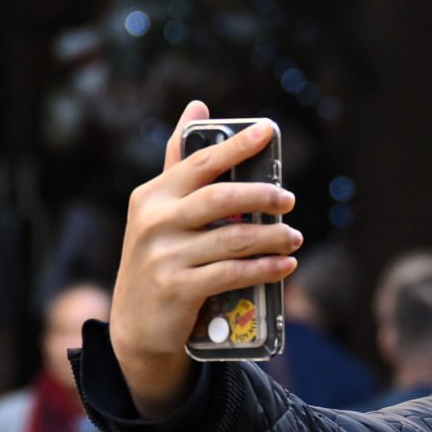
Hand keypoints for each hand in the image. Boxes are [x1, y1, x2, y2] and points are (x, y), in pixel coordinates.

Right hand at [111, 105, 299, 419]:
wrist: (136, 325)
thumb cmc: (158, 257)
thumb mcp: (160, 210)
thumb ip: (180, 162)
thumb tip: (198, 106)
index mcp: (152, 195)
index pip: (200, 162)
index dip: (236, 146)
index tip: (268, 131)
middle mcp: (153, 222)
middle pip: (220, 198)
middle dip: (262, 195)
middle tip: (289, 199)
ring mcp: (163, 256)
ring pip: (232, 238)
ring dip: (272, 238)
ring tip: (295, 237)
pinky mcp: (177, 289)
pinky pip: (232, 273)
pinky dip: (264, 269)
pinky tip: (285, 266)